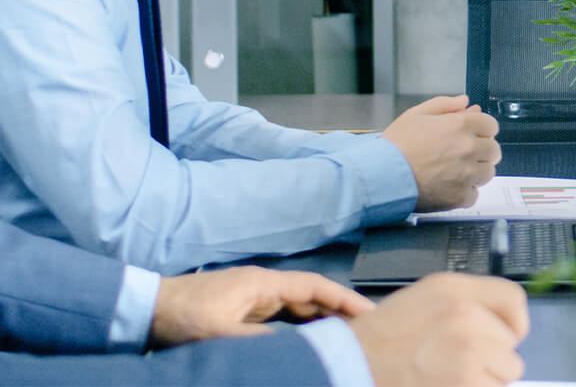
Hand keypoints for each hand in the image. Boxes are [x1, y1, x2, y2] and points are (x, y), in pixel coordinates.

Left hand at [150, 267, 373, 346]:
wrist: (145, 310)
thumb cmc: (182, 317)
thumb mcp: (220, 332)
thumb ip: (258, 341)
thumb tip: (294, 350)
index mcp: (263, 284)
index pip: (315, 287)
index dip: (344, 299)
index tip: (371, 312)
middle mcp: (263, 288)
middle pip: (311, 297)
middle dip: (339, 311)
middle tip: (368, 329)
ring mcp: (253, 300)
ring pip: (298, 308)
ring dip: (321, 320)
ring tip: (346, 338)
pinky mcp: (242, 312)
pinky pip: (282, 318)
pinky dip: (301, 328)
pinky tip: (310, 342)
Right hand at [348, 273, 528, 386]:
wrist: (349, 367)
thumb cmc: (381, 338)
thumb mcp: (423, 298)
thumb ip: (464, 303)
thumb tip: (499, 324)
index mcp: (454, 289)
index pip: (513, 300)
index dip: (514, 323)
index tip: (506, 338)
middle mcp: (466, 314)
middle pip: (510, 343)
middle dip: (491, 358)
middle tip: (457, 364)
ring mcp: (469, 350)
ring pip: (507, 372)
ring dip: (486, 379)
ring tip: (451, 377)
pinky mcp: (467, 382)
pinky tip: (448, 386)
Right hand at [381, 95, 501, 211]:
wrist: (378, 176)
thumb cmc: (394, 146)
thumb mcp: (415, 115)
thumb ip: (444, 105)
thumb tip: (465, 102)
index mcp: (460, 126)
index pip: (491, 125)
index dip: (481, 129)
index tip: (472, 135)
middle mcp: (468, 149)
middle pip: (493, 150)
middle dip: (481, 150)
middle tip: (460, 154)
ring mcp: (466, 175)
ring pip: (488, 172)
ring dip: (476, 172)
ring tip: (453, 171)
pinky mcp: (459, 197)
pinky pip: (474, 194)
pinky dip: (464, 192)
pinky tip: (448, 187)